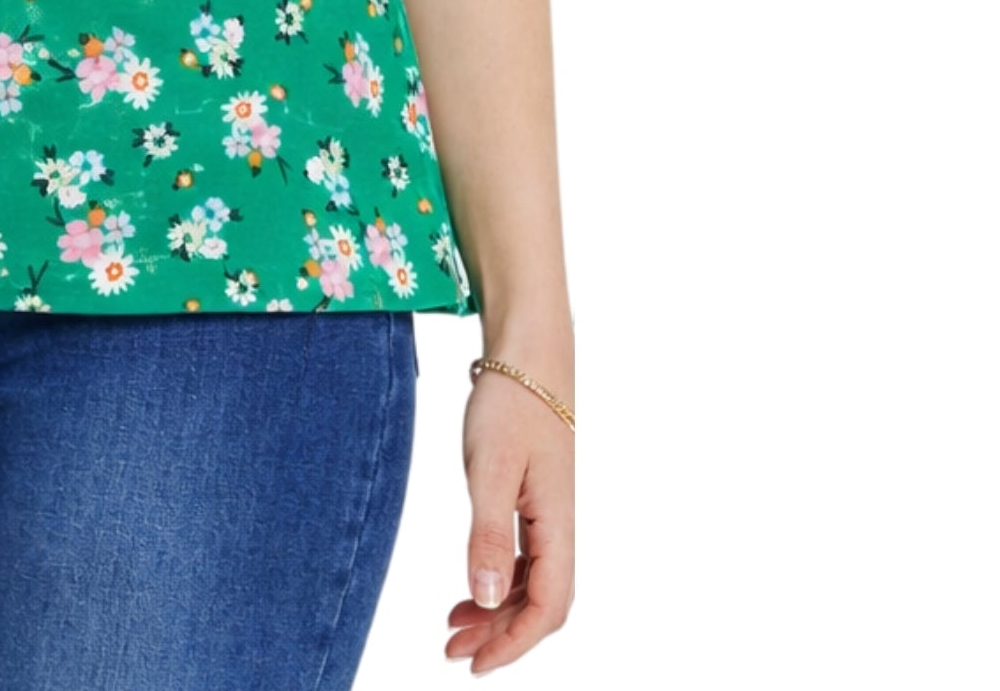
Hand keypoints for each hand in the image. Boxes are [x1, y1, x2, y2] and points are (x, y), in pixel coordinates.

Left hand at [446, 358, 574, 672]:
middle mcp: (561, 525)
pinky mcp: (535, 499)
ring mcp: (550, 513)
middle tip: (453, 651)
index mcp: (558, 524)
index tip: (476, 665)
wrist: (528, 354)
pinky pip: (525, 557)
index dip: (514, 643)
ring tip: (455, 626)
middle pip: (541, 604)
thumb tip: (489, 598)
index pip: (548, 607)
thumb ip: (489, 534)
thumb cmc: (511, 403)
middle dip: (501, 636)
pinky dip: (499, 580)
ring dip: (497, 611)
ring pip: (532, 583)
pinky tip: (473, 584)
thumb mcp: (490, 467)